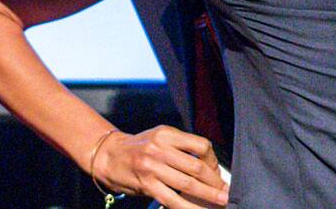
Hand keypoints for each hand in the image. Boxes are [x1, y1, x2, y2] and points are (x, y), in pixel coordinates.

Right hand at [92, 126, 228, 207]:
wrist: (109, 155)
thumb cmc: (139, 147)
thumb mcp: (160, 136)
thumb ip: (180, 146)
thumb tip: (208, 166)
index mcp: (167, 134)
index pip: (200, 145)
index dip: (213, 161)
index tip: (218, 172)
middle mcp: (160, 148)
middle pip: (197, 167)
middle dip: (215, 182)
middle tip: (226, 192)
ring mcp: (152, 167)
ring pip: (187, 184)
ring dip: (207, 196)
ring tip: (220, 203)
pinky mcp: (146, 184)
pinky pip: (172, 199)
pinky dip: (187, 207)